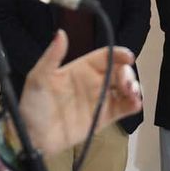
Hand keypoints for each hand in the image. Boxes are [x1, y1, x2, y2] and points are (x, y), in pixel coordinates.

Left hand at [19, 31, 143, 153]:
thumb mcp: (38, 78)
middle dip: (128, 74)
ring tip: (132, 93)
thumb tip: (61, 33)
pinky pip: (124, 108)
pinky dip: (134, 104)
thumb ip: (52, 56)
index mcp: (81, 68)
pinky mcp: (104, 118)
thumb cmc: (34, 105)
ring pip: (125, 89)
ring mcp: (101, 100)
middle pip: (119, 72)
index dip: (118, 54)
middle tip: (127, 85)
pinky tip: (135, 103)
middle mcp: (94, 82)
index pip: (105, 56)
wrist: (33, 137)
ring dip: (134, 88)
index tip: (129, 57)